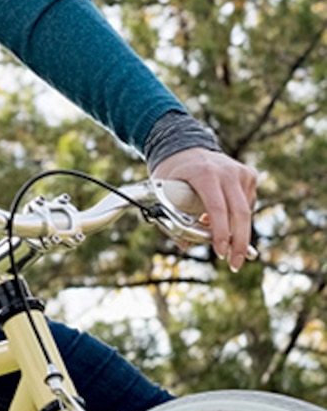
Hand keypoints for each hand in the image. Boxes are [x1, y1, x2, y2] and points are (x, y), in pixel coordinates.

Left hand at [152, 147, 257, 270]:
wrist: (183, 146)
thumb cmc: (172, 173)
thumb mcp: (162, 192)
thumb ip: (171, 218)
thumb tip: (185, 245)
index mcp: (204, 174)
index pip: (217, 208)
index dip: (220, 233)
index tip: (220, 252)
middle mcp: (226, 171)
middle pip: (240, 214)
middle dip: (238, 243)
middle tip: (233, 264)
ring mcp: (241, 172)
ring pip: (245, 212)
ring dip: (234, 229)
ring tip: (215, 231)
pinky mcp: (249, 175)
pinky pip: (247, 204)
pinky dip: (236, 216)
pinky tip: (220, 213)